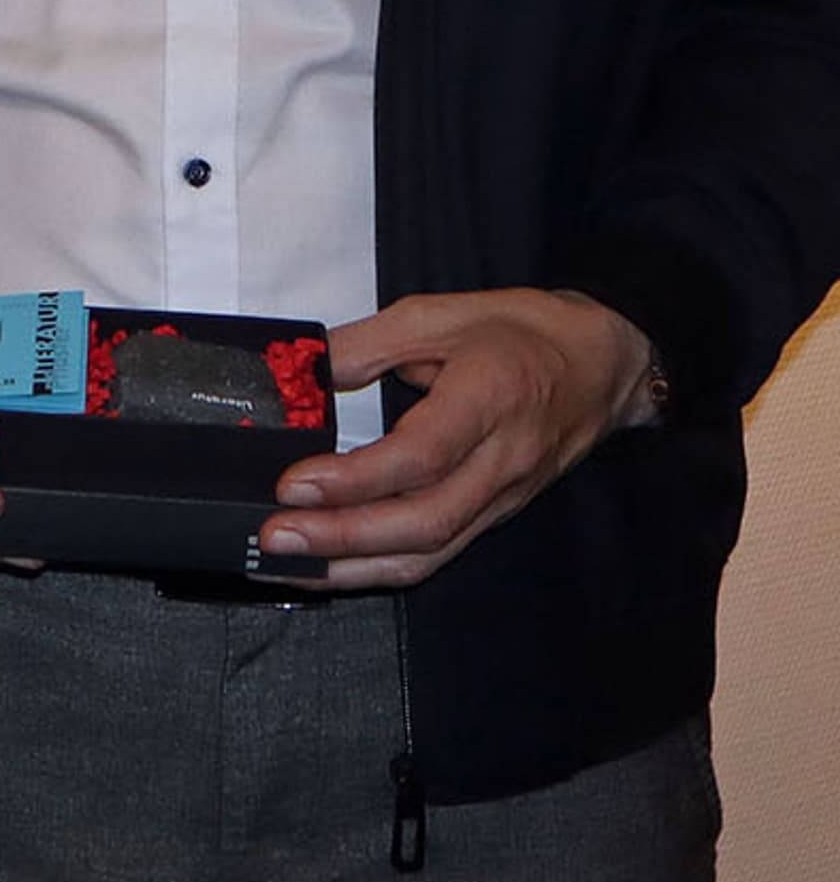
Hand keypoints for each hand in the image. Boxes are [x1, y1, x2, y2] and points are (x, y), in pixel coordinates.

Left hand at [260, 289, 657, 590]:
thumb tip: (306, 370)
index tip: (293, 484)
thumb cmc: (526, 332)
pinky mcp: (496, 513)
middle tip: (274, 536)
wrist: (606, 363)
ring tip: (287, 563)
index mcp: (489, 400)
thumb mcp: (441, 313)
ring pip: (431, 551)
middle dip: (342, 538)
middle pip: (424, 521)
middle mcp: (502, 461)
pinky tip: (333, 567)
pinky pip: (439, 553)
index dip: (355, 479)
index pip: (421, 457)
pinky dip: (382, 568)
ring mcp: (502, 496)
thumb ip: (367, 343)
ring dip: (354, 567)